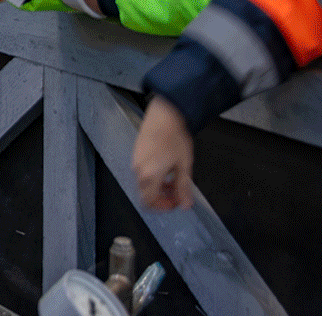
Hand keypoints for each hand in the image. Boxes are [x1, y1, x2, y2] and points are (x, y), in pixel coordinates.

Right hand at [131, 96, 194, 210]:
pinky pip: (142, 172)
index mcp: (151, 176)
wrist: (164, 115)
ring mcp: (136, 161)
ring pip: (144, 184)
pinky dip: (153, 176)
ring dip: (158, 187)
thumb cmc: (174, 137)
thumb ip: (183, 187)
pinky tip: (165, 167)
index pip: (149, 202)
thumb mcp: (184, 165)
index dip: (163, 207)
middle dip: (162, 198)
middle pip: (146, 195)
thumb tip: (186, 205)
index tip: (176, 202)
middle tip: (176, 192)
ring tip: (173, 178)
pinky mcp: (136, 154)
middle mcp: (139, 171)